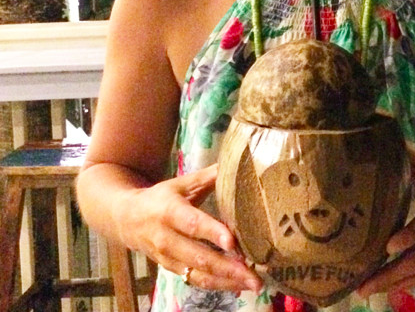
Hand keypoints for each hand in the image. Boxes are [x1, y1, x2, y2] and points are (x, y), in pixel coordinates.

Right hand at [118, 164, 261, 291]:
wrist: (127, 219)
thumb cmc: (160, 198)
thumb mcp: (180, 183)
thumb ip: (207, 177)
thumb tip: (236, 164)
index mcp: (170, 211)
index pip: (193, 224)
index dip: (212, 233)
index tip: (233, 242)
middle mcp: (167, 239)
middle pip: (198, 256)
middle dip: (228, 267)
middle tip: (254, 274)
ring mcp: (168, 259)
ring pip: (198, 274)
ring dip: (227, 281)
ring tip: (253, 283)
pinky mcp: (171, 270)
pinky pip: (195, 281)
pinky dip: (217, 285)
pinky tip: (238, 285)